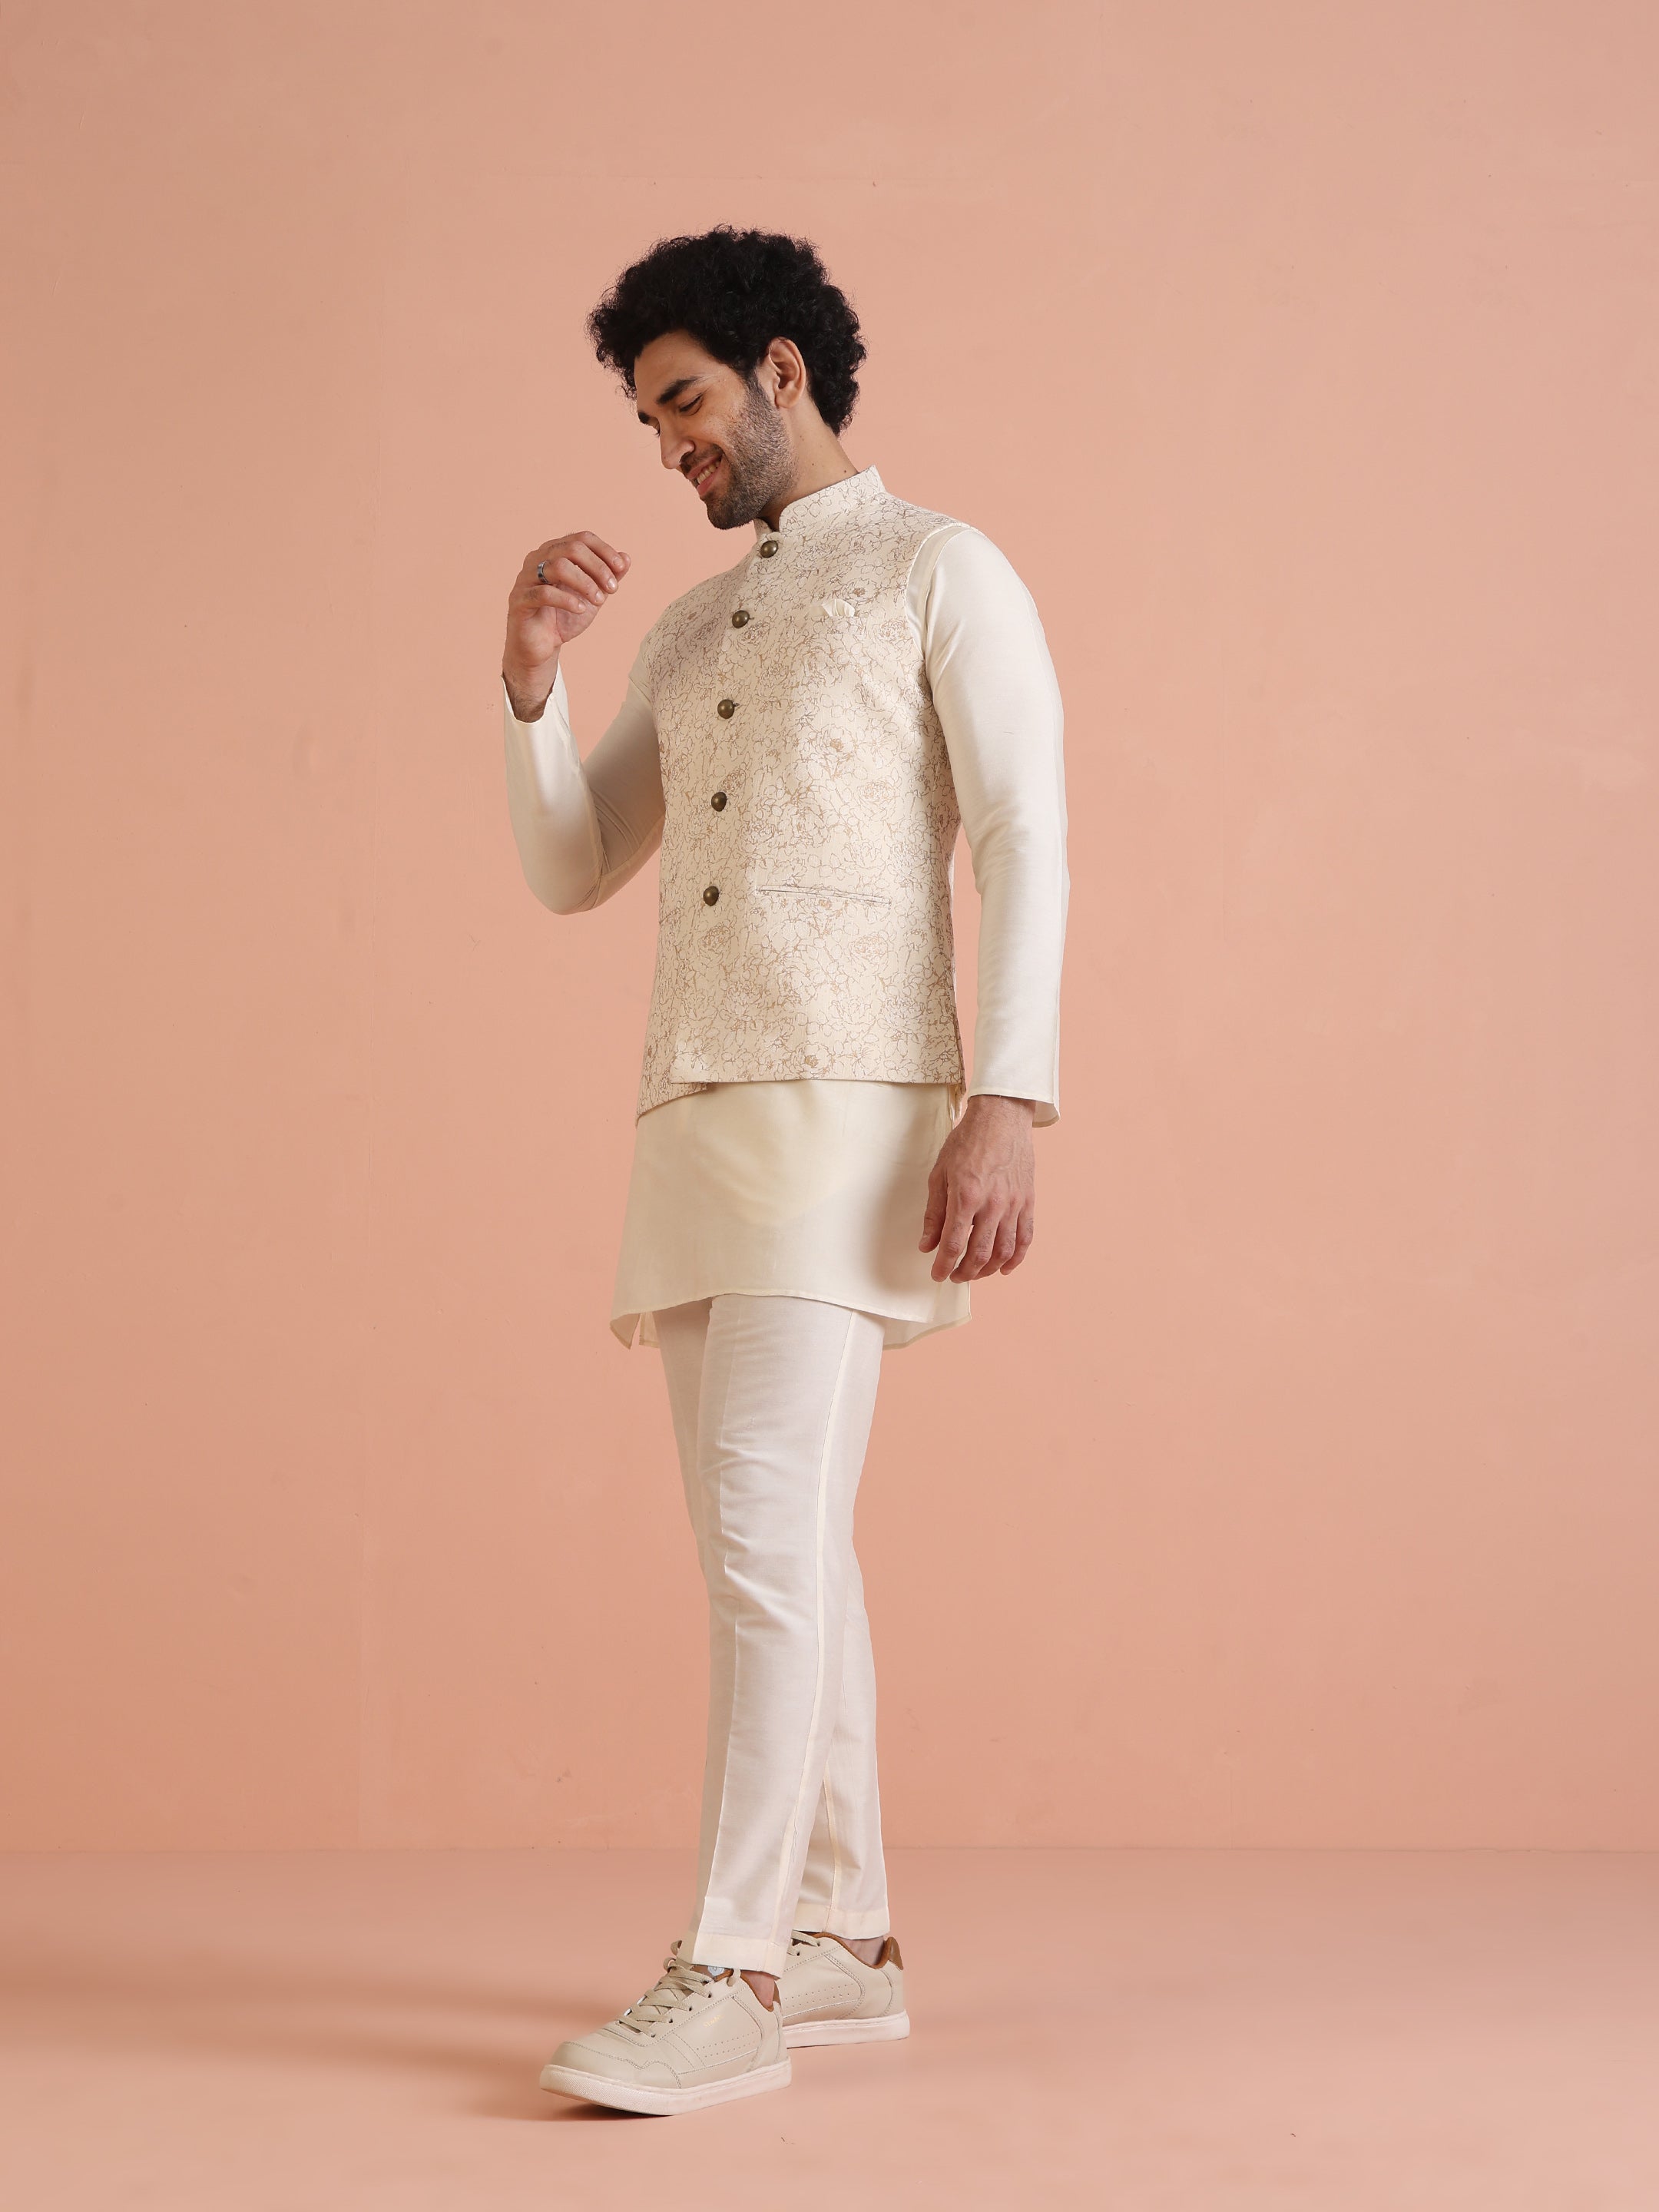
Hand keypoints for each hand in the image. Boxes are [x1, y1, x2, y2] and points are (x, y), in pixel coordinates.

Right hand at [502, 531, 629, 715]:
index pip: (581, 538)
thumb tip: (626, 557)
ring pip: (558, 567)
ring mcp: (525, 578)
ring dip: (585, 583)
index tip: (621, 569)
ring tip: (599, 601)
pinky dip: (567, 600)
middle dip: (598, 567)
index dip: (604, 551)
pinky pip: (543, 593)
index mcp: (554, 553)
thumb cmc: (564, 617)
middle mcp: (537, 559)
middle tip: (613, 588)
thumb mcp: (593, 597)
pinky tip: (580, 610)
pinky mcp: (519, 600)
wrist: (542, 647)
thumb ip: (607, 577)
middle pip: (571, 548)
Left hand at [919, 1094, 1036, 1281]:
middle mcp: (992, 1205)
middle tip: (955, 1276)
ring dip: (989, 1269)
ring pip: (1004, 1251)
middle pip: (980, 1254)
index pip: (953, 1244)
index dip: (944, 1265)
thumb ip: (934, 1213)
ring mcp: (1013, 1204)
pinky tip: (1006, 1267)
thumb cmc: (967, 1141)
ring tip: (976, 1273)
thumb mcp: (939, 1174)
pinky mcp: (1027, 1201)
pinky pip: (1025, 1237)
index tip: (937, 1275)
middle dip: (965, 1272)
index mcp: (966, 1196)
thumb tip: (926, 1245)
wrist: (1001, 1118)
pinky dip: (1016, 1257)